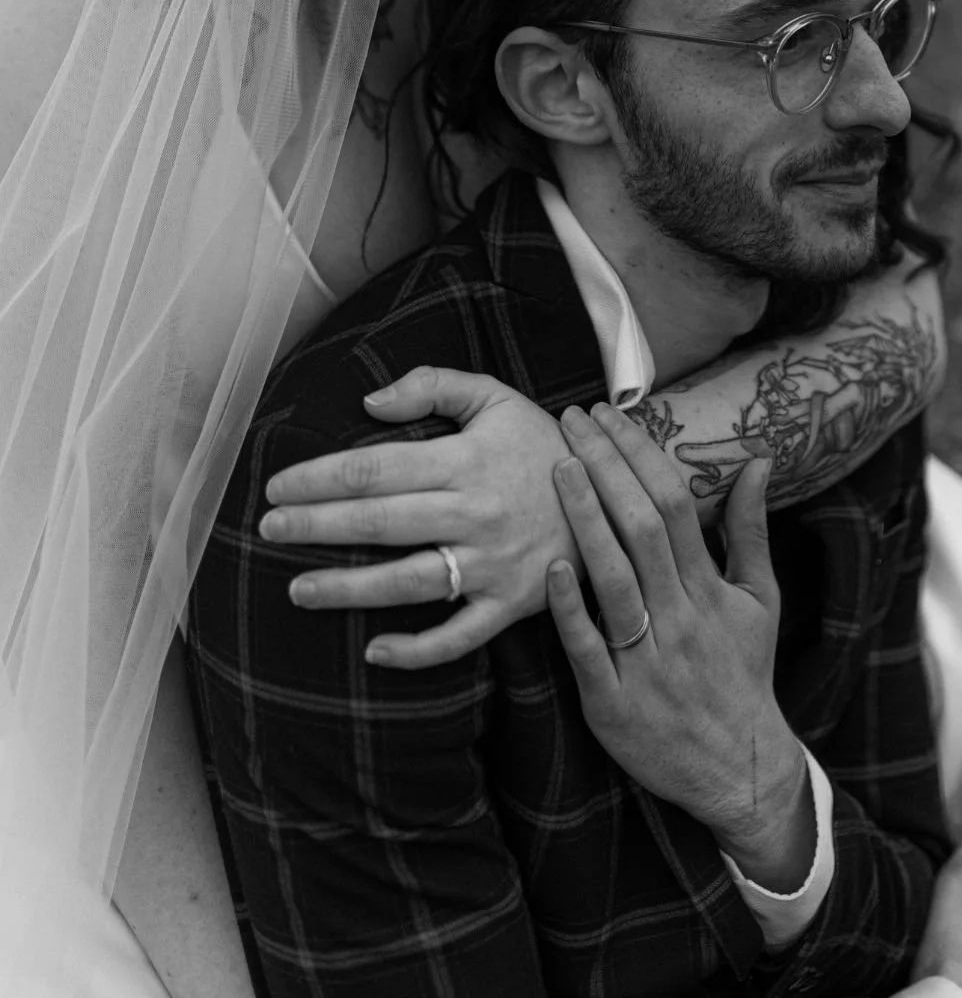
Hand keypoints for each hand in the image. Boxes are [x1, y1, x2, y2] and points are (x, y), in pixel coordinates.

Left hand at [258, 367, 576, 667]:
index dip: (322, 477)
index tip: (278, 485)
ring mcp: (493, 564)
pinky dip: (418, 649)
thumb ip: (433, 387)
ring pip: (409, 581)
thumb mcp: (495, 398)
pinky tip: (374, 652)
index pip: (378, 468)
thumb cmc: (541, 444)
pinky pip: (460, 636)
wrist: (615, 496)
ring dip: (349, 589)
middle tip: (268, 530)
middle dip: (318, 526)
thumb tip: (369, 402)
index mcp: (467, 461)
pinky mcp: (510, 605)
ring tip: (297, 590)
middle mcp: (476, 514)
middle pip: (382, 521)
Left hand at [547, 402, 814, 892]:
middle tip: (572, 420)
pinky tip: (550, 566)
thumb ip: (751, 529)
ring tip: (558, 467)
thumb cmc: (744, 672)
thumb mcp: (761, 600)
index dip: (640, 454)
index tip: (610, 414)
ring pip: (614, 578)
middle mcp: (679, 618)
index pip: (674, 505)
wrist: (740, 769)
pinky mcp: (612, 702)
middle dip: (605, 467)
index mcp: (710, 590)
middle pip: (641, 528)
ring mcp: (646, 660)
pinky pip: (588, 648)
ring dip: (585, 519)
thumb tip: (758, 460)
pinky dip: (570, 607)